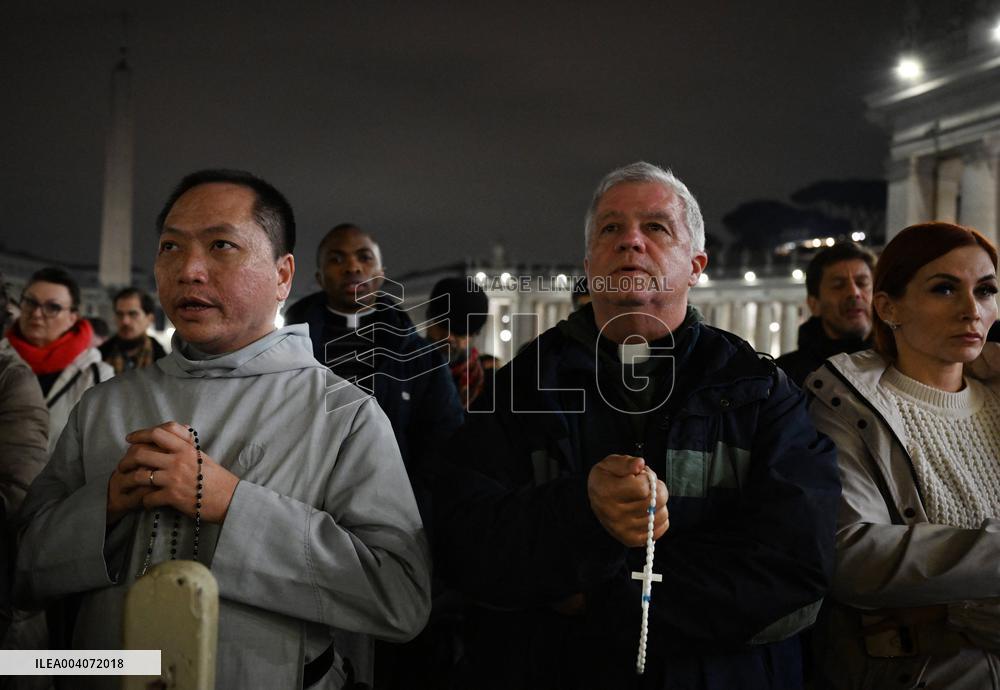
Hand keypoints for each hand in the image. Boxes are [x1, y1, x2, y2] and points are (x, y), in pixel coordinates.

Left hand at [116, 421, 238, 523]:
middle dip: (127, 460)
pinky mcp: (173, 497)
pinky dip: (144, 501)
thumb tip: (179, 431)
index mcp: (186, 448)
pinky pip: (148, 498)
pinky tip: (145, 502)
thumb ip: (187, 444)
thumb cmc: (217, 478)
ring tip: (128, 486)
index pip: (158, 433)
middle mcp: (178, 461)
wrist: (229, 499)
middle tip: (123, 465)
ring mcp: (174, 479)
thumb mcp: (203, 456)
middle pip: (142, 453)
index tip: (130, 439)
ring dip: (130, 482)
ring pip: (140, 476)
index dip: (140, 434)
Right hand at [587, 454, 667, 546]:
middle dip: (658, 488)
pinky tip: (650, 511)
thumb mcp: (610, 464)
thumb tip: (640, 464)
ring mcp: (622, 529)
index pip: (642, 488)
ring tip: (649, 497)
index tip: (641, 474)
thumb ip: (626, 462)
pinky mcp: (630, 540)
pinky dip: (660, 519)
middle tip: (651, 484)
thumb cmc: (606, 479)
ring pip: (659, 515)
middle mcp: (613, 514)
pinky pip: (659, 530)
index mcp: (607, 493)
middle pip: (654, 502)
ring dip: (660, 503)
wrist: (597, 501)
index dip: (647, 477)